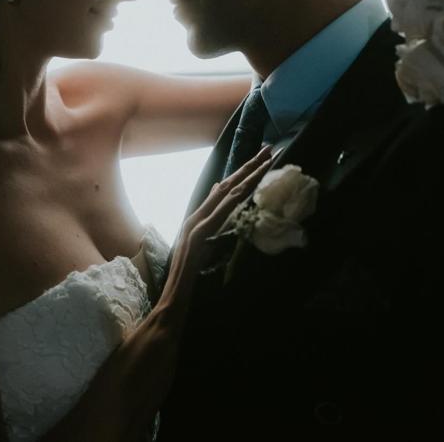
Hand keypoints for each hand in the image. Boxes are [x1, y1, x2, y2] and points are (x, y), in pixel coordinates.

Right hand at [172, 144, 273, 279]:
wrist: (173, 294)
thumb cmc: (188, 274)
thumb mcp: (200, 245)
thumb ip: (208, 224)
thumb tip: (218, 200)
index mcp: (198, 217)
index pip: (225, 189)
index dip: (243, 172)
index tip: (261, 159)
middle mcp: (197, 215)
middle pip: (228, 184)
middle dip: (250, 165)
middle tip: (269, 148)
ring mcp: (197, 223)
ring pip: (228, 193)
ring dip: (249, 175)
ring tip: (266, 160)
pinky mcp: (199, 234)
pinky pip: (221, 212)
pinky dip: (234, 197)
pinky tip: (247, 186)